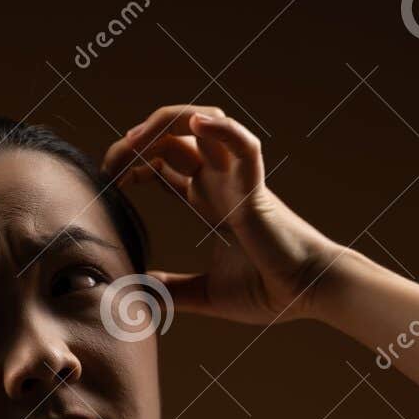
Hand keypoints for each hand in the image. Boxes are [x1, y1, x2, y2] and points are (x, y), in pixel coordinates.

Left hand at [100, 105, 340, 324]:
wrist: (307, 295)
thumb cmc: (268, 292)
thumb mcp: (205, 295)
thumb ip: (171, 291)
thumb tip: (138, 295)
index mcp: (211, 202)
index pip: (166, 164)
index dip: (135, 162)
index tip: (110, 178)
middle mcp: (222, 183)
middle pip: (176, 137)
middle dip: (140, 140)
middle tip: (112, 159)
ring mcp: (239, 181)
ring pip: (204, 126)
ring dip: (167, 123)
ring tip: (136, 139)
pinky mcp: (257, 189)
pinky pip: (243, 145)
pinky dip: (221, 129)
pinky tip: (195, 123)